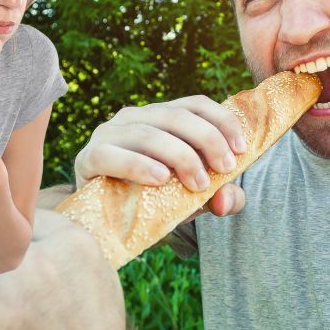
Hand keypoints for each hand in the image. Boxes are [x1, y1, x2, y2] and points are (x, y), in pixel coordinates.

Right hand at [74, 96, 247, 216]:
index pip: (196, 104)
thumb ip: (220, 197)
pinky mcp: (88, 158)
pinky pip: (111, 155)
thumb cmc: (157, 202)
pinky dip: (138, 165)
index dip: (222, 121)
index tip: (242, 149)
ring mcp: (109, 134)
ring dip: (179, 156)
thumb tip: (228, 200)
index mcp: (162, 117)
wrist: (111, 225)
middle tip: (224, 170)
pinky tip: (159, 179)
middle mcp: (136, 117)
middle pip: (177, 116)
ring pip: (149, 133)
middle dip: (207, 140)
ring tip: (197, 184)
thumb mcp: (196, 199)